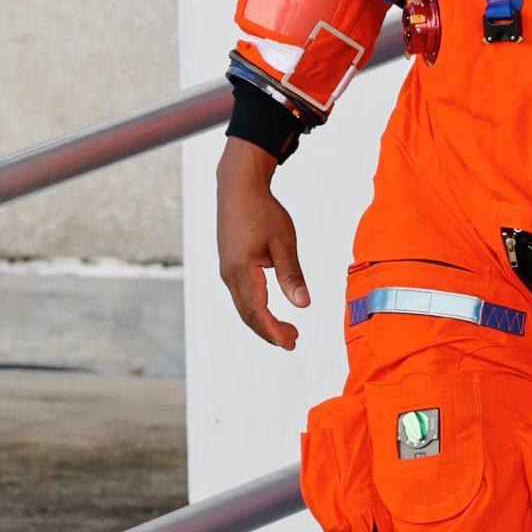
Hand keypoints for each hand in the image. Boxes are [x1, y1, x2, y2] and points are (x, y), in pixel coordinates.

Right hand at [216, 139, 306, 349]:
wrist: (238, 189)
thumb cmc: (263, 212)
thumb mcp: (284, 242)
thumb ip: (292, 274)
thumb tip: (303, 304)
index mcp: (242, 272)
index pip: (256, 312)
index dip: (273, 330)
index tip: (291, 342)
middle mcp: (229, 276)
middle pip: (248, 314)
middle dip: (269, 331)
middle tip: (293, 341)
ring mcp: (227, 271)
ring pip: (244, 306)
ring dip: (263, 321)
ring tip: (287, 330)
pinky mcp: (230, 266)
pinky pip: (242, 295)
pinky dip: (256, 308)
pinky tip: (271, 310)